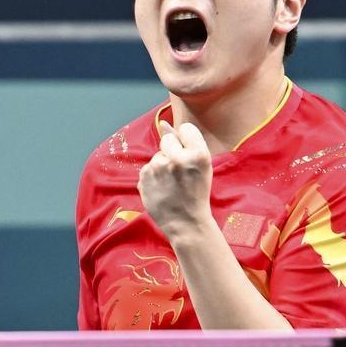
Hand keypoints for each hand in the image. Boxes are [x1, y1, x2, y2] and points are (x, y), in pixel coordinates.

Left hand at [139, 120, 214, 241]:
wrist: (185, 222)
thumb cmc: (196, 193)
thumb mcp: (201, 166)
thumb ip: (185, 142)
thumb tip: (163, 124)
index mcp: (198, 154)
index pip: (186, 128)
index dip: (186, 141)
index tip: (188, 155)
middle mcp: (177, 159)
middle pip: (167, 139)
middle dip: (171, 150)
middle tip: (178, 171)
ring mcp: (158, 168)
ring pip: (157, 155)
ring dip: (162, 165)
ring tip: (171, 184)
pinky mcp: (144, 177)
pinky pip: (148, 167)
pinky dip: (153, 176)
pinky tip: (162, 188)